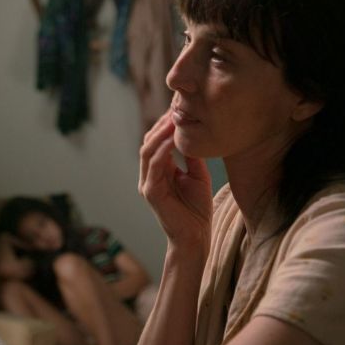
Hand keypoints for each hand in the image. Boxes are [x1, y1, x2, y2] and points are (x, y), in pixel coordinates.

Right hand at [139, 110, 212, 252]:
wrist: (195, 238)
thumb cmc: (196, 210)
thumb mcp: (197, 177)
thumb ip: (192, 158)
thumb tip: (194, 135)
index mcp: (158, 171)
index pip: (157, 141)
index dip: (166, 124)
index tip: (180, 108)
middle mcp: (149, 175)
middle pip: (149, 141)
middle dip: (161, 123)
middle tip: (176, 106)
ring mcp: (147, 184)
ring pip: (147, 150)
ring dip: (160, 132)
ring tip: (174, 117)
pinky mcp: (151, 193)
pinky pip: (154, 165)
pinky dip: (163, 149)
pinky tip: (174, 138)